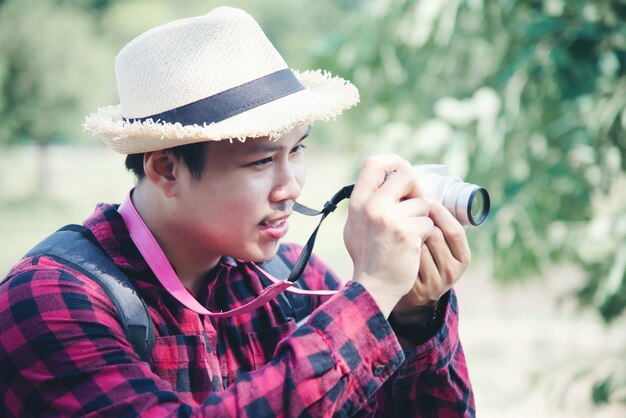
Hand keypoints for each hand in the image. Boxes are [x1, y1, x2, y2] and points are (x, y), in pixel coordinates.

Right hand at [344, 155, 433, 317]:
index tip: (402, 169)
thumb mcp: (357, 225)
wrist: (373, 287)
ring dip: (423, 218)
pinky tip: (414, 247)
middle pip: (405, 176)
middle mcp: (371, 206)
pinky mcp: (407, 232)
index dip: (393, 161)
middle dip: (416, 189)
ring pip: (423, 203)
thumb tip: (386, 181)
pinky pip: (429, 222)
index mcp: (358, 202)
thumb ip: (368, 203)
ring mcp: (389, 219)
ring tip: (411, 236)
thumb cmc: (368, 257)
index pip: (373, 163)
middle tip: (416, 205)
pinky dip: (426, 235)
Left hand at [392, 199, 470, 322]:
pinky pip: (404, 257)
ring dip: (406, 231)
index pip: (454, 231)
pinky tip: (392, 240)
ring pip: (417, 245)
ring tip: (399, 224)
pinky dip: (397, 246)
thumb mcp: (442, 247)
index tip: (425, 200)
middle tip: (405, 209)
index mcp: (463, 259)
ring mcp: (434, 283)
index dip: (439, 213)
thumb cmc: (425, 260)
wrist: (412, 296)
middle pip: (434, 235)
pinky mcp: (416, 289)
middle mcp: (451, 273)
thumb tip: (431, 191)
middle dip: (418, 220)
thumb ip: (442, 226)